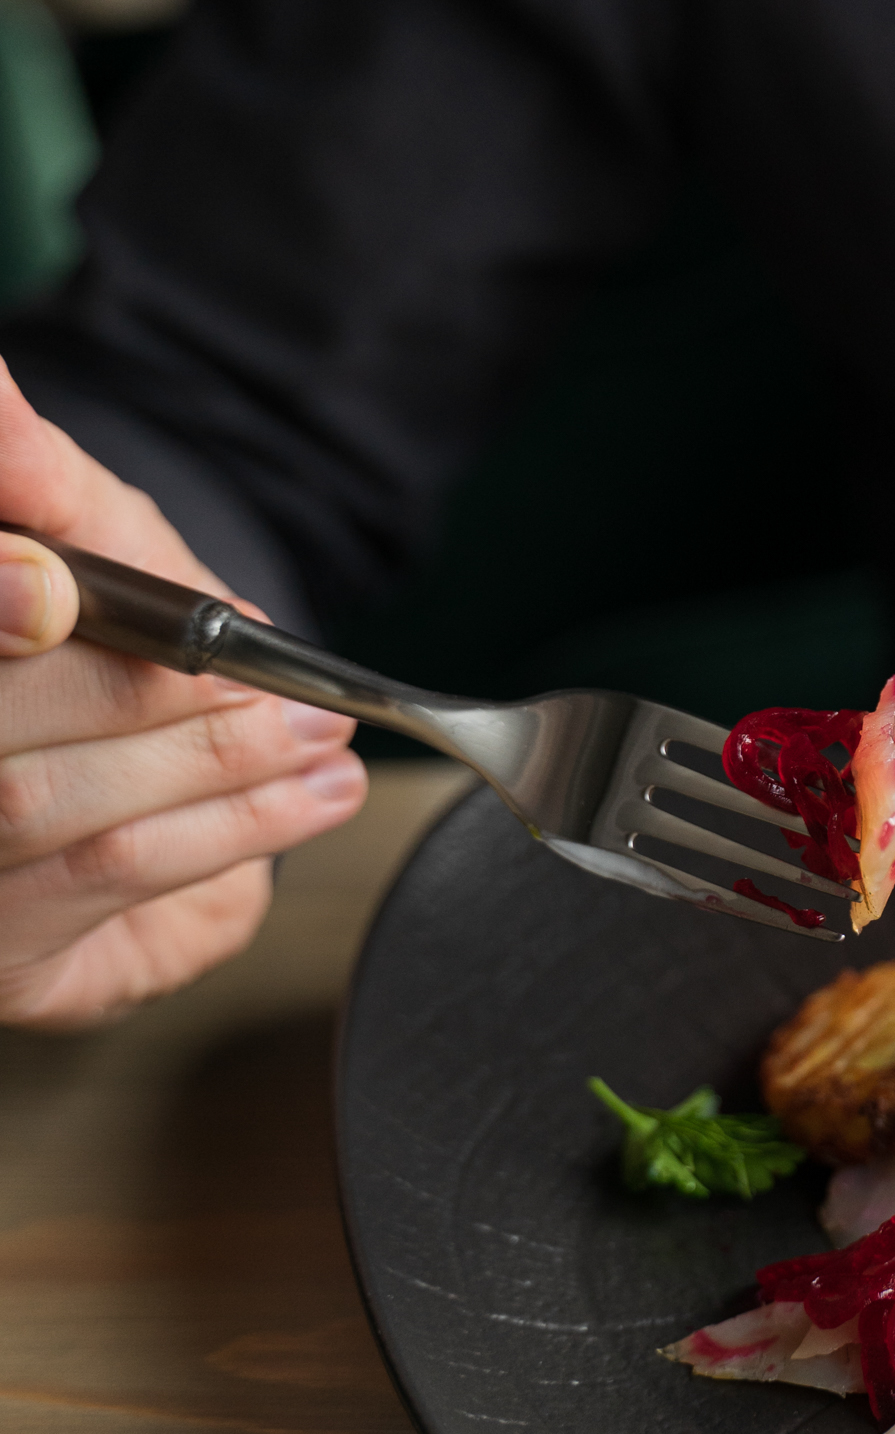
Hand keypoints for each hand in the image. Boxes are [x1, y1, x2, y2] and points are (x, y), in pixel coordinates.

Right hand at [0, 359, 366, 1029]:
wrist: (130, 729)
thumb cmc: (96, 622)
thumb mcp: (87, 526)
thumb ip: (38, 474)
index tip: (50, 586)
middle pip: (4, 760)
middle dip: (152, 708)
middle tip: (288, 692)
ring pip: (52, 819)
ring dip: (216, 777)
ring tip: (323, 741)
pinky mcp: (3, 960)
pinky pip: (108, 889)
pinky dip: (229, 834)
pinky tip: (309, 797)